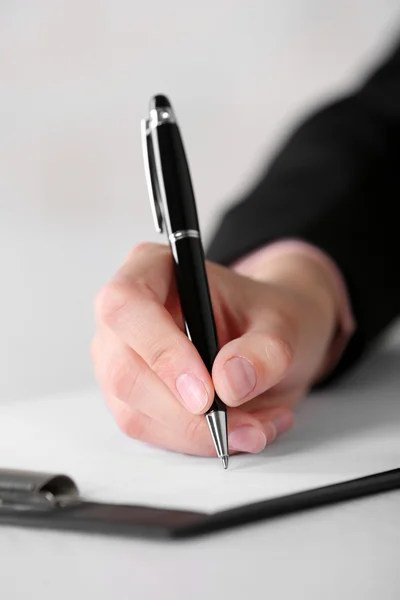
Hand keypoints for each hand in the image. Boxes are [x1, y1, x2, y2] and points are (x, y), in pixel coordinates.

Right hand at [92, 242, 336, 455]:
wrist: (268, 337)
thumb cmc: (266, 314)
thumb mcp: (284, 322)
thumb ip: (265, 349)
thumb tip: (229, 383)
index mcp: (151, 269)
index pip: (127, 305)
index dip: (161, 351)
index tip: (206, 392)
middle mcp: (126, 315)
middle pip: (125, 371)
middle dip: (186, 412)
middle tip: (244, 426)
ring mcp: (121, 359)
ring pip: (136, 412)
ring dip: (199, 434)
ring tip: (258, 427)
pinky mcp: (132, 397)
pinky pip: (154, 433)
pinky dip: (199, 442)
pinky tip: (241, 429)